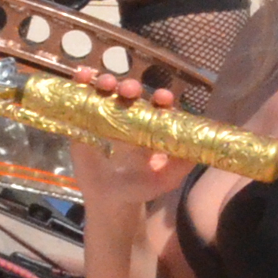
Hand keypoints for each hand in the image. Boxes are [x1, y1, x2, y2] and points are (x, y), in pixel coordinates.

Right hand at [62, 69, 185, 209]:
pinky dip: (82, 83)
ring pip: (107, 91)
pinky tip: (81, 76)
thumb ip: (181, 166)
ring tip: (105, 83)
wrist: (109, 200)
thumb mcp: (165, 179)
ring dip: (107, 81)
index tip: (162, 98)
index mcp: (151, 124)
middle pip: (131, 92)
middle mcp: (129, 114)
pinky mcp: (85, 121)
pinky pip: (83, 99)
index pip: (158, 104)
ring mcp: (106, 115)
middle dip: (131, 86)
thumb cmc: (141, 187)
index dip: (161, 98)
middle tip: (128, 90)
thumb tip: (196, 152)